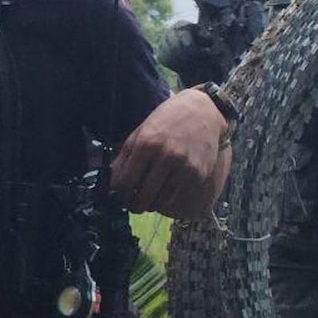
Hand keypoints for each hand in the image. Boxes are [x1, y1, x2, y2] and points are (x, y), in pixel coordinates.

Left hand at [111, 88, 231, 219]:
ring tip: (147, 203)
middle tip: (132, 205)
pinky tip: (164, 192)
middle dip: (133, 205)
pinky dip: (168, 198)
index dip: (119, 194)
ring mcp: (185, 166)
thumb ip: (126, 157)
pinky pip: (178, 195)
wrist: (204, 112)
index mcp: (146, 143)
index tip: (120, 196)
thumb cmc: (168, 120)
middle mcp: (166, 156)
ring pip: (161, 201)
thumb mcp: (141, 132)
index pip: (125, 182)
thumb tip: (113, 183)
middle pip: (142, 196)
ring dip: (150, 205)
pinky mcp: (199, 173)